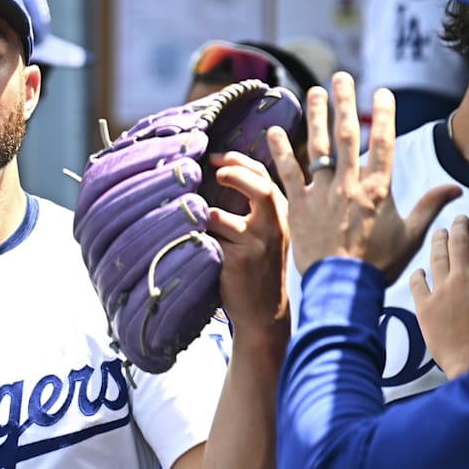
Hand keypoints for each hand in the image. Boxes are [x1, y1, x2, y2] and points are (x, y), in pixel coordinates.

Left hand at [206, 151, 289, 334]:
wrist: (264, 311)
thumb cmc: (259, 266)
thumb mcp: (267, 232)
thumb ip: (254, 205)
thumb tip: (219, 170)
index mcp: (280, 214)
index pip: (264, 176)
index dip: (238, 160)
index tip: (215, 157)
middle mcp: (273, 226)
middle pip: (260, 188)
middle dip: (235, 172)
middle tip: (214, 171)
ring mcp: (256, 245)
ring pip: (219, 217)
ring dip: (200, 214)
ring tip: (191, 218)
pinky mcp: (237, 262)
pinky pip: (207, 240)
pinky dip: (194, 236)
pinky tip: (188, 239)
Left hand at [268, 72, 460, 280]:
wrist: (343, 288)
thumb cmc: (378, 265)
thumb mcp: (411, 236)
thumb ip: (430, 207)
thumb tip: (456, 189)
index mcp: (378, 189)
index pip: (384, 143)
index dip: (384, 115)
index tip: (381, 92)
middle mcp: (350, 184)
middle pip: (348, 135)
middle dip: (345, 103)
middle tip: (341, 77)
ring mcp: (322, 193)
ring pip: (317, 146)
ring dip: (315, 117)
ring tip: (312, 91)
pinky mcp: (298, 206)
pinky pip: (287, 172)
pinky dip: (280, 151)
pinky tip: (273, 131)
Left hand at [409, 214, 468, 378]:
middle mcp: (462, 279)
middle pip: (459, 244)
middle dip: (460, 227)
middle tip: (460, 219)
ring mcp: (441, 291)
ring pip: (436, 258)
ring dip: (438, 242)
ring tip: (439, 232)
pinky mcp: (424, 307)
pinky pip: (418, 284)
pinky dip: (418, 274)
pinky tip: (419, 270)